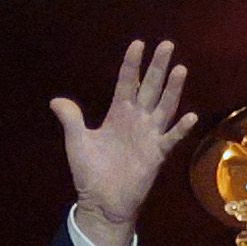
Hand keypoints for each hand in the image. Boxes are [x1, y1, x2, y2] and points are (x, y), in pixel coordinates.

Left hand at [48, 35, 198, 245]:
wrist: (101, 202)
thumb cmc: (90, 171)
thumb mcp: (77, 141)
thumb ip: (71, 119)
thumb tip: (55, 100)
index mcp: (118, 113)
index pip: (127, 82)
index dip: (132, 64)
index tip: (138, 44)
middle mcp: (137, 119)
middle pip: (150, 87)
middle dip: (158, 66)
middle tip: (167, 44)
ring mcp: (149, 135)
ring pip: (164, 106)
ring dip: (173, 89)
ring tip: (180, 69)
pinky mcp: (157, 153)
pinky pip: (171, 138)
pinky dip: (181, 128)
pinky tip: (191, 115)